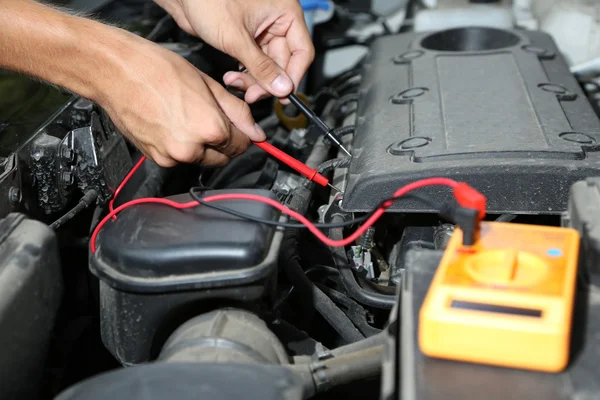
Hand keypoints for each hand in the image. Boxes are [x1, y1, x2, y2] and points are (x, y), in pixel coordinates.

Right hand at [98, 39, 265, 166]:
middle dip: (224, 142)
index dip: (243, 134)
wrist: (116, 71)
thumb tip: (256, 133)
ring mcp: (171, 156)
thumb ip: (237, 112)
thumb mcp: (209, 84)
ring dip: (203, 146)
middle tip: (212, 118)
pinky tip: (174, 123)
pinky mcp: (155, 159)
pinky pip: (180, 158)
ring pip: (202, 159)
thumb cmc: (157, 70)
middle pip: (223, 157)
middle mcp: (192, 149)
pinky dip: (182, 146)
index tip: (238, 127)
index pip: (242, 145)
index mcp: (211, 129)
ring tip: (188, 116)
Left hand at [154, 0, 314, 103]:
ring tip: (235, 84)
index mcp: (285, 13)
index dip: (293, 76)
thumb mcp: (236, 38)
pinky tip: (232, 78)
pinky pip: (254, 65)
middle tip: (252, 95)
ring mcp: (262, 32)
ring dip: (253, 81)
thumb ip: (262, 67)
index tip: (281, 94)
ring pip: (268, 67)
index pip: (302, 52)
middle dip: (267, 82)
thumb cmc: (208, 0)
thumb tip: (283, 87)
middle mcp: (277, 22)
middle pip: (284, 63)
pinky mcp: (247, 40)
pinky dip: (245, 75)